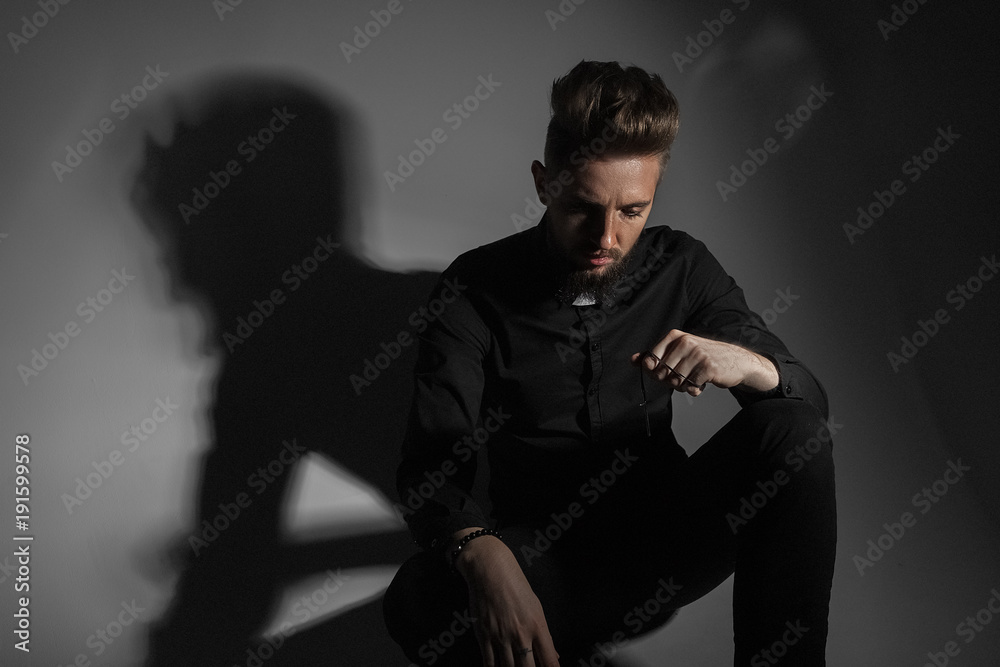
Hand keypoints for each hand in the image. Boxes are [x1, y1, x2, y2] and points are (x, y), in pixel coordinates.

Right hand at [452, 533, 560, 666]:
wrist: (490, 570)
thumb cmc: (516, 585)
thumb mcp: (536, 607)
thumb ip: (544, 635)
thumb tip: (554, 655)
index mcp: (537, 626)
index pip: (549, 660)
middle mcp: (520, 634)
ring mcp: (501, 636)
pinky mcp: (484, 635)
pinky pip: (489, 662)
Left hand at [630, 328, 777, 396]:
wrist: (736, 361)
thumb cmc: (704, 358)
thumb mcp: (679, 352)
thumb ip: (656, 356)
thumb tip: (634, 360)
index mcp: (675, 336)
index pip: (651, 359)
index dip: (654, 371)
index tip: (664, 372)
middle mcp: (685, 342)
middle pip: (662, 372)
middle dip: (669, 381)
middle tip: (682, 377)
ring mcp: (697, 354)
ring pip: (675, 381)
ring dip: (682, 386)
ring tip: (692, 380)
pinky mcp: (708, 367)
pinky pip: (690, 386)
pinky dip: (694, 390)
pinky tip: (702, 384)